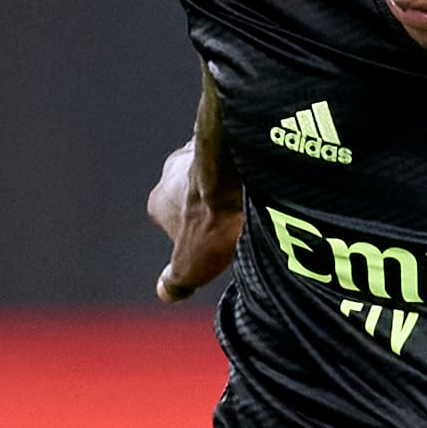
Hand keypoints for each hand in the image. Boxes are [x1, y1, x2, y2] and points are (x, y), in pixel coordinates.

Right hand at [149, 137, 241, 302]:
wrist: (240, 176)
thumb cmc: (213, 222)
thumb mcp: (191, 266)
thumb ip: (176, 280)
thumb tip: (167, 292)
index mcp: (159, 200)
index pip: (172, 222)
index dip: (192, 237)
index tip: (215, 247)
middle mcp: (173, 170)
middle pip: (194, 193)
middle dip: (211, 207)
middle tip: (237, 225)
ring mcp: (200, 149)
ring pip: (216, 172)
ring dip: (231, 186)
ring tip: (255, 206)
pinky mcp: (229, 135)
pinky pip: (239, 155)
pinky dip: (249, 169)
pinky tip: (267, 188)